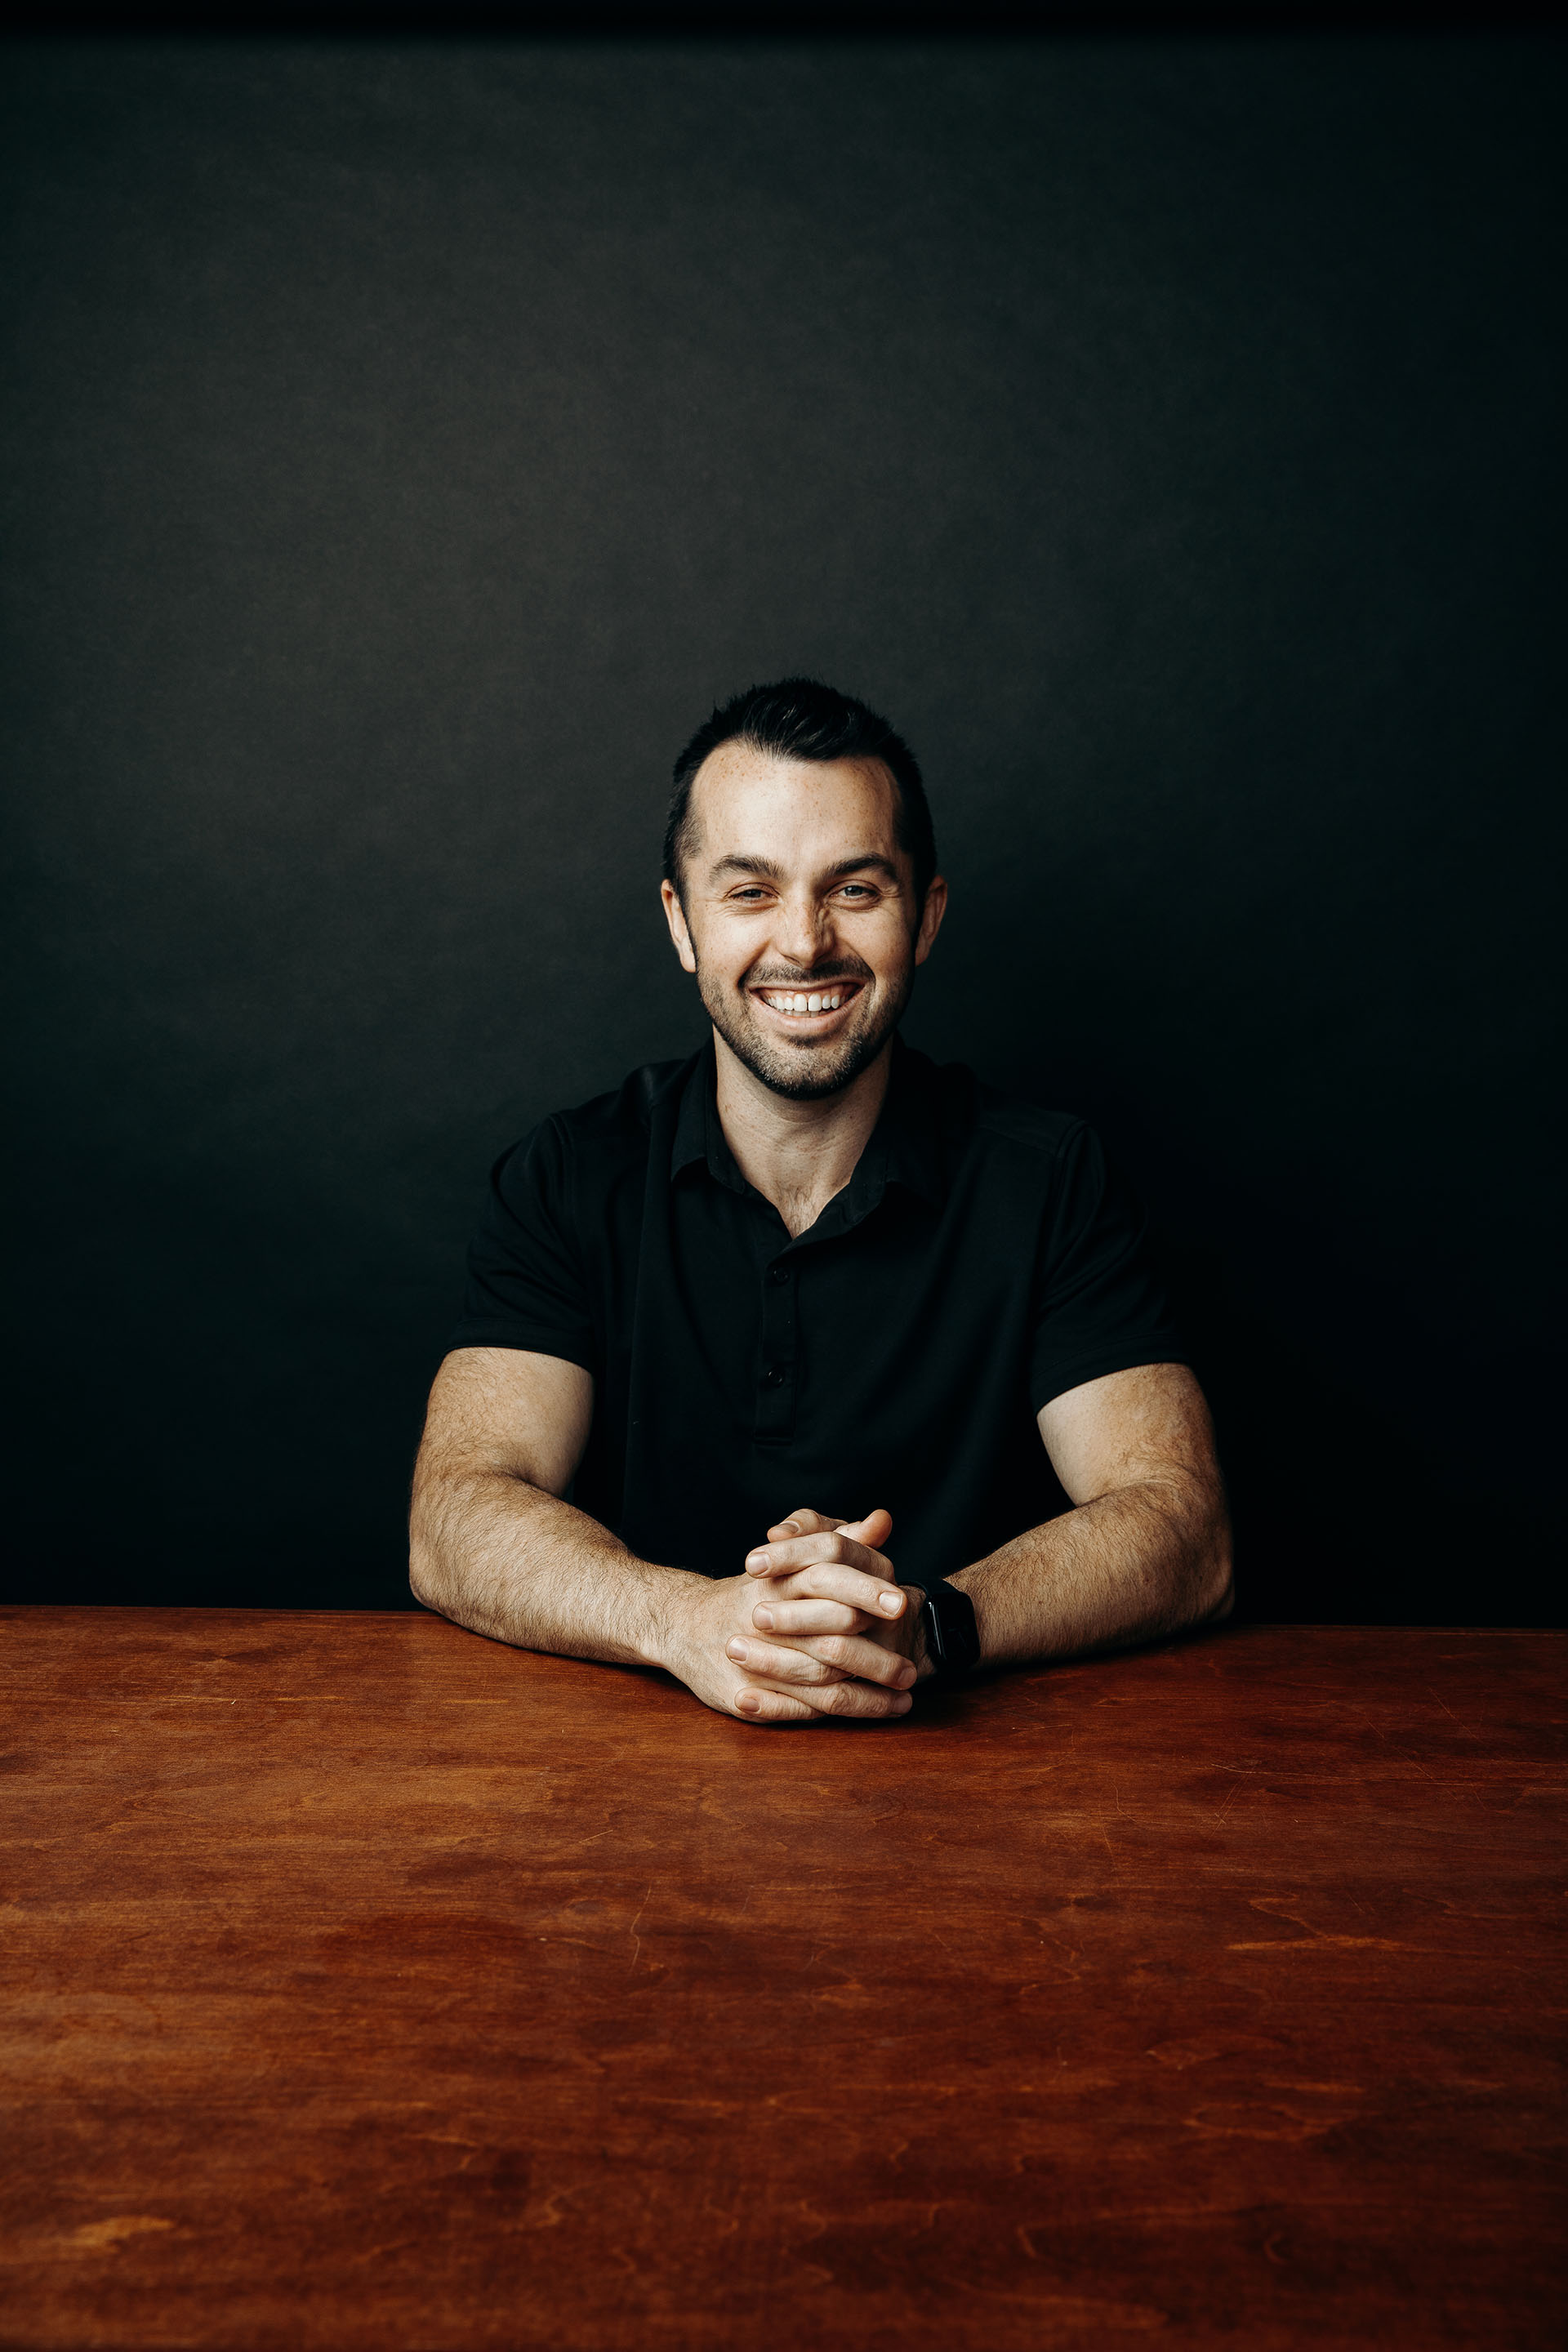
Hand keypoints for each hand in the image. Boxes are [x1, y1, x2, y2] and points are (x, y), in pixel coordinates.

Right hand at [656, 1510, 918, 1725]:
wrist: (684, 1623)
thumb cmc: (755, 1590)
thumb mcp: (794, 1558)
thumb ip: (838, 1539)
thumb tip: (882, 1520)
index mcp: (779, 1579)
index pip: (827, 1577)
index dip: (867, 1591)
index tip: (903, 1605)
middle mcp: (762, 1618)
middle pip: (828, 1639)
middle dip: (875, 1657)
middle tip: (912, 1668)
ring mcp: (751, 1660)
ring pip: (819, 1681)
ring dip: (867, 1694)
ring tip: (904, 1697)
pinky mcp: (741, 1694)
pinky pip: (799, 1710)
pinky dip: (837, 1714)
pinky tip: (872, 1711)